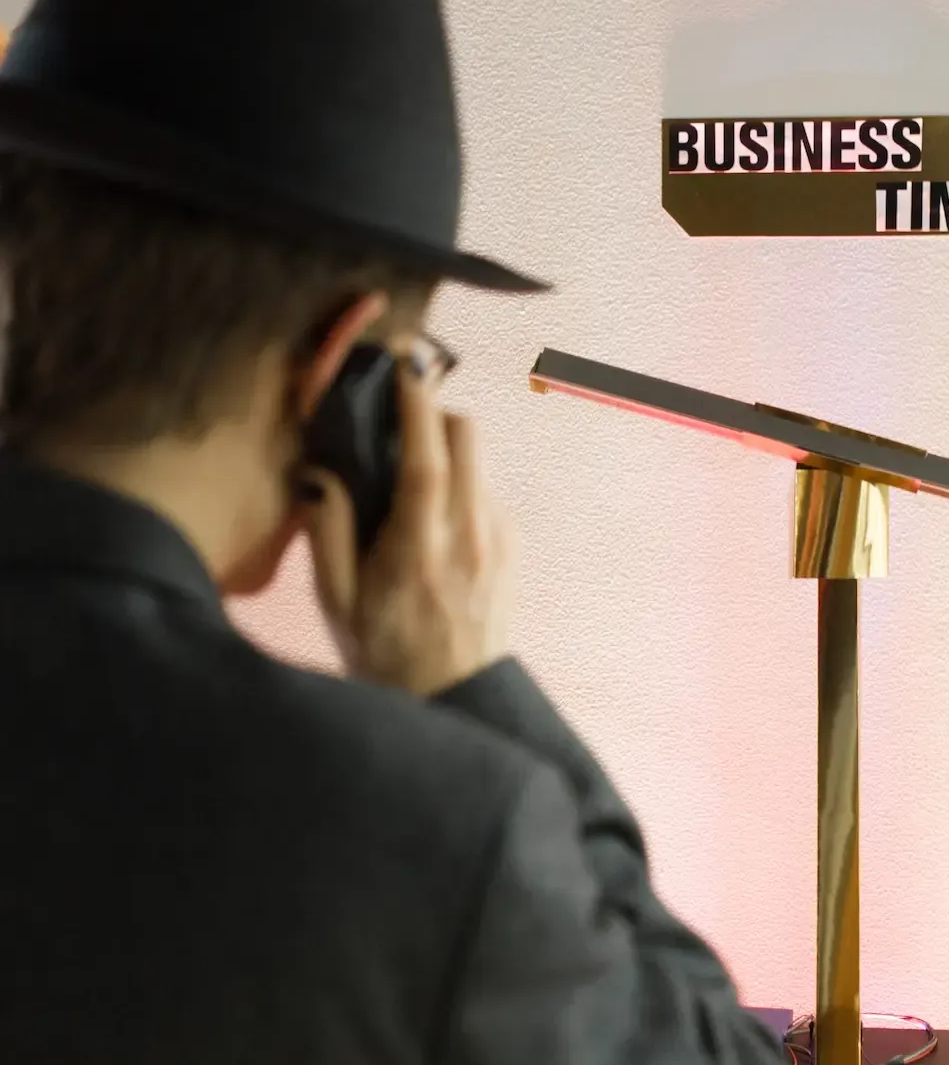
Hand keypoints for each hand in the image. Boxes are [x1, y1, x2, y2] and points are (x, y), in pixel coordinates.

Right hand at [300, 356, 514, 695]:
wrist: (451, 698)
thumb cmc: (384, 653)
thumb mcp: (337, 600)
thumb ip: (327, 531)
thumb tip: (320, 473)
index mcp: (420, 547)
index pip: (427, 456)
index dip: (417, 403)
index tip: (404, 366)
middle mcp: (469, 535)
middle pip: (467, 438)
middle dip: (435, 415)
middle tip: (402, 422)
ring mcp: (498, 540)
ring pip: (479, 462)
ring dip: (447, 452)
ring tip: (412, 478)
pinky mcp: (512, 548)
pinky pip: (488, 491)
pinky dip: (462, 484)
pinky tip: (435, 515)